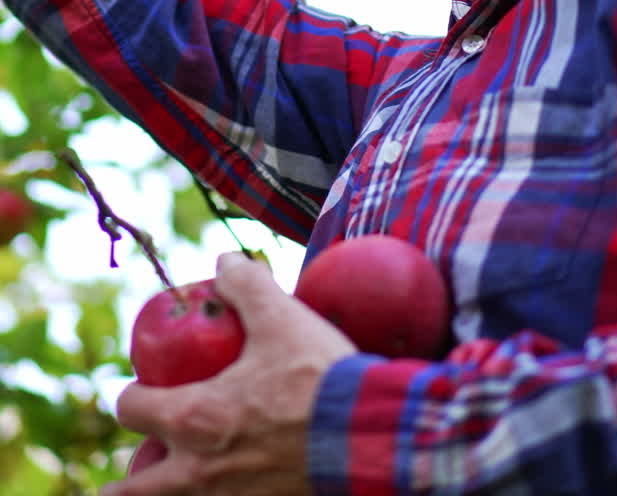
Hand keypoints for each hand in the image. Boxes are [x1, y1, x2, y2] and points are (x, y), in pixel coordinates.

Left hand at [101, 252, 356, 494]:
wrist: (369, 435)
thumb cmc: (319, 378)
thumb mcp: (280, 317)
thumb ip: (246, 284)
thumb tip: (225, 262)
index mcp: (193, 418)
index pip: (130, 409)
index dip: (131, 394)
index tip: (145, 387)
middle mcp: (197, 471)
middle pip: (130, 489)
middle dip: (128, 475)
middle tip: (145, 454)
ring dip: (165, 489)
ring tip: (178, 473)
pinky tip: (231, 480)